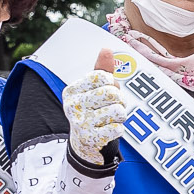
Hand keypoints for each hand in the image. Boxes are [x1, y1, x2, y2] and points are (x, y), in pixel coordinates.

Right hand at [65, 48, 129, 163]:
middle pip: (112, 92)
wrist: (84, 144)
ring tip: (112, 119)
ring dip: (121, 115)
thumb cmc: (93, 111)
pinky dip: (119, 129)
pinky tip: (109, 131)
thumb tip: (107, 49)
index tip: (108, 90)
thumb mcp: (94, 90)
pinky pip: (118, 128)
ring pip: (118, 111)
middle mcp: (72, 105)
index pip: (102, 76)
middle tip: (114, 106)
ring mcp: (80, 123)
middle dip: (120, 99)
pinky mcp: (91, 139)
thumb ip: (102, 70)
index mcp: (72, 91)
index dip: (112, 83)